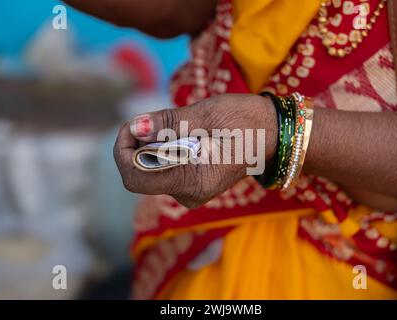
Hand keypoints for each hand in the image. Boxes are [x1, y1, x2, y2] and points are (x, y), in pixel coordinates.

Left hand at [113, 93, 277, 207]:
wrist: (273, 133)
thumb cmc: (246, 121)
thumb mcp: (207, 114)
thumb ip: (168, 124)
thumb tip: (135, 128)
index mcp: (193, 181)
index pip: (137, 177)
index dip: (124, 151)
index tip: (132, 126)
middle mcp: (189, 194)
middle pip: (141, 174)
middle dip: (138, 144)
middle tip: (157, 120)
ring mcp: (191, 191)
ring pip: (151, 170)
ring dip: (152, 145)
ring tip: (177, 126)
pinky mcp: (193, 183)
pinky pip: (164, 169)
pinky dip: (162, 149)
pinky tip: (181, 136)